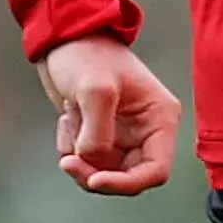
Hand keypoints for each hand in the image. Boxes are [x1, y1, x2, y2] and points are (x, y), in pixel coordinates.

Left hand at [38, 35, 181, 195]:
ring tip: (70, 121)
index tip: (95, 180)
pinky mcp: (101, 135)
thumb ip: (98, 132)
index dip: (127, 183)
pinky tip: (68, 117)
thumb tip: (95, 162)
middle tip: (69, 161)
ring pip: (103, 172)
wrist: (62, 39)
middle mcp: (146, 132)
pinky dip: (69, 147)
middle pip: (127, 177)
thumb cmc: (87, 54)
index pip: (156, 171)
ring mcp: (123, 135)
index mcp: (160, 118)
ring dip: (79, 156)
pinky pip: (85, 160)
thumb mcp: (96, 89)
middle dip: (96, 173)